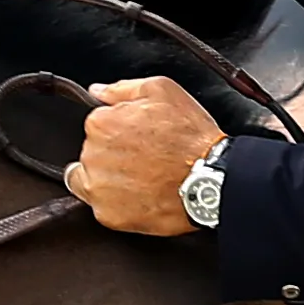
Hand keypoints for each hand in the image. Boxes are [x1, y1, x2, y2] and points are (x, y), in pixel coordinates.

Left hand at [68, 75, 222, 235]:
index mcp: (100, 123)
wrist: (211, 180)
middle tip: (144, 158)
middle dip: (113, 155)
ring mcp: (98, 188)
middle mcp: (92, 156)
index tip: (137, 138)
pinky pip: (105, 208)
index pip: (97, 125)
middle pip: (93, 154)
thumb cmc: (190, 137)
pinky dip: (120, 204)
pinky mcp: (108, 215)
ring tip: (143, 179)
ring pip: (93, 182)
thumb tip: (99, 91)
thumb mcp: (161, 90)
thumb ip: (122, 89)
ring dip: (112, 180)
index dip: (119, 130)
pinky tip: (142, 196)